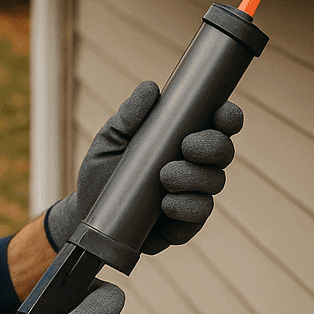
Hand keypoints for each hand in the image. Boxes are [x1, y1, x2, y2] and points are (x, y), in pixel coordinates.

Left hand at [45, 81, 242, 255]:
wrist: (85, 216)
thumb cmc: (102, 172)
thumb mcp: (110, 140)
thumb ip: (129, 116)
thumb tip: (151, 89)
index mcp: (181, 139)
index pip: (217, 124)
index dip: (228, 117)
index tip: (221, 114)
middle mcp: (194, 165)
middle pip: (225, 151)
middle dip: (212, 146)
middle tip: (186, 147)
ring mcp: (193, 195)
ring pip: (215, 182)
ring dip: (194, 178)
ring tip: (164, 178)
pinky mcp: (185, 224)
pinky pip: (200, 215)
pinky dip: (185, 208)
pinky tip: (165, 206)